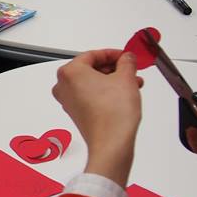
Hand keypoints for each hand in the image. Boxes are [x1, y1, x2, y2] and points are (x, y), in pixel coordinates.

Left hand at [52, 49, 143, 186]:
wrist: (112, 142)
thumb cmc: (113, 114)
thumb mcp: (126, 78)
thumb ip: (126, 62)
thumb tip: (127, 58)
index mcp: (70, 72)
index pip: (92, 54)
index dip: (113, 54)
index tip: (125, 56)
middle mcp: (64, 86)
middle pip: (91, 68)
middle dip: (114, 68)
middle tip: (129, 68)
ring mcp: (68, 100)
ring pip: (92, 82)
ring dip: (112, 80)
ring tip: (132, 82)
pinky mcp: (75, 112)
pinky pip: (90, 95)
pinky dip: (106, 91)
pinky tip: (123, 94)